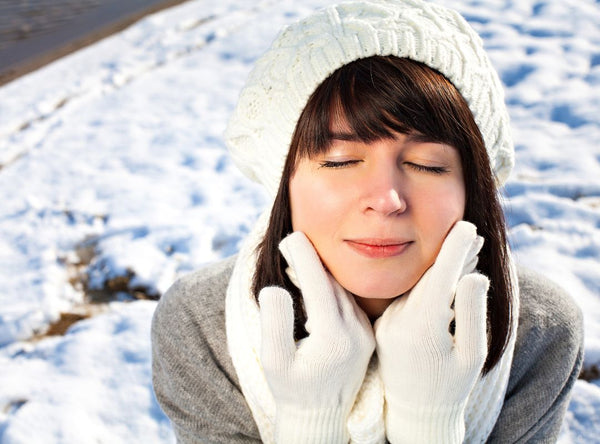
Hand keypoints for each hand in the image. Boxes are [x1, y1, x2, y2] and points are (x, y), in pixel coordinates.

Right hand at [259, 232, 374, 443]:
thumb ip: (275, 323)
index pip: (318, 285)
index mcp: (333, 338)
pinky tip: (315, 280)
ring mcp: (364, 333)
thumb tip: (275, 288)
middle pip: (331, 284)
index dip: (304, 258)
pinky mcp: (366, 333)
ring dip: (320, 272)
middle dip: (311, 260)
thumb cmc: (292, 389)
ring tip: (299, 256)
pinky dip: (330, 287)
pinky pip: (348, 301)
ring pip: (341, 290)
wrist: (321, 415)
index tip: (291, 237)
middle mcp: (355, 332)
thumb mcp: (274, 361)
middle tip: (291, 240)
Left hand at [374, 221, 488, 443]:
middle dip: (451, 255)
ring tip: (463, 250)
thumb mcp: (471, 355)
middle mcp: (399, 321)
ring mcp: (387, 322)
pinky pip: (407, 296)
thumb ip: (473, 314)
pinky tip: (443, 276)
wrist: (414, 413)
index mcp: (422, 329)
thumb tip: (475, 276)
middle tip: (472, 235)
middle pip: (429, 277)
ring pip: (417, 285)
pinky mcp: (383, 324)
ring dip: (439, 268)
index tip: (468, 228)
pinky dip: (426, 285)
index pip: (440, 279)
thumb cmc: (451, 387)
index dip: (455, 251)